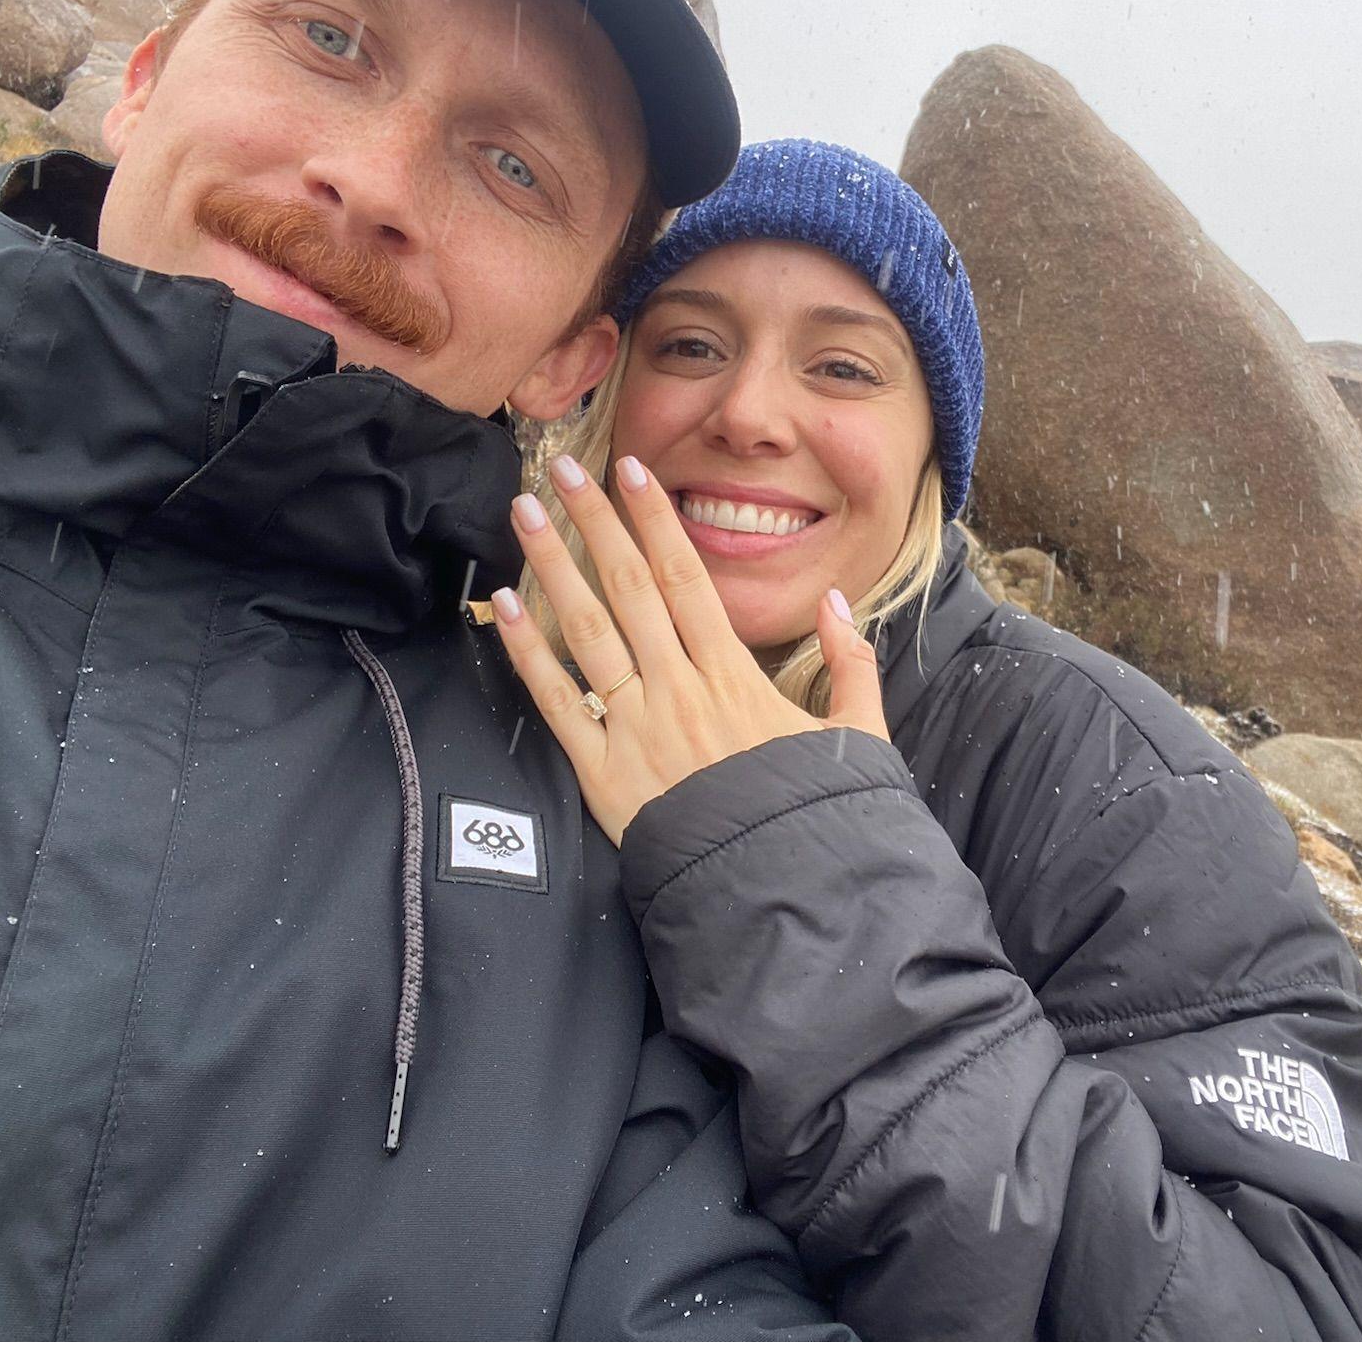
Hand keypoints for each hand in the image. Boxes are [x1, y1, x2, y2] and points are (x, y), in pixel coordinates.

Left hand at [491, 453, 888, 844]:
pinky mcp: (602, 773)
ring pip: (587, 630)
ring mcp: (636, 728)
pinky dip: (526, 651)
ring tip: (525, 511)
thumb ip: (853, 666)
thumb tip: (839, 602)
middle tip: (564, 467)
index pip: (686, 579)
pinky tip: (502, 604)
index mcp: (735, 677)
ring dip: (553, 564)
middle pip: (629, 587)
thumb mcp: (859, 740)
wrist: (776, 893)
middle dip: (595, 521)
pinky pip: (555, 702)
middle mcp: (679, 689)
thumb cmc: (813, 819)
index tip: (632, 472)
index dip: (655, 521)